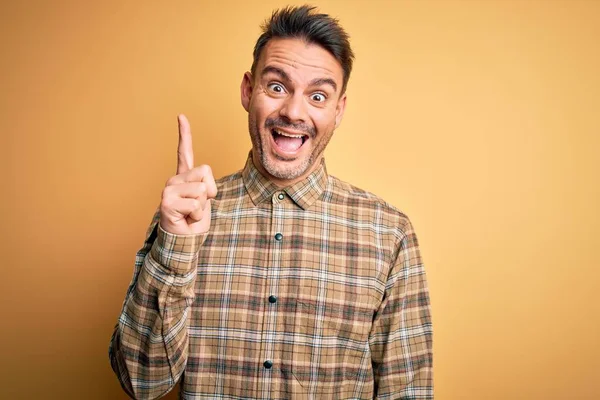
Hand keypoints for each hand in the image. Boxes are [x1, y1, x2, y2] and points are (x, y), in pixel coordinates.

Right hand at [159, 114, 216, 234]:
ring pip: (201, 190)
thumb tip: (204, 187)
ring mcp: (168, 190)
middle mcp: (174, 180)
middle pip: (205, 173)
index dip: (184, 133)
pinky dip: (196, 216)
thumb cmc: (194, 221)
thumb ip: (205, 186)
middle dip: (209, 192)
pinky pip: (196, 205)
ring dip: (202, 207)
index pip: (184, 151)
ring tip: (190, 214)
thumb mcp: (205, 199)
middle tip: (197, 207)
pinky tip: (186, 219)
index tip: (181, 116)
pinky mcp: (167, 202)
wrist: (184, 240)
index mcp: (184, 177)